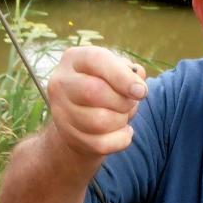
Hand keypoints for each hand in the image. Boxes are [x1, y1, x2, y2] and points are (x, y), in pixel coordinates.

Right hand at [46, 46, 146, 161]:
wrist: (82, 117)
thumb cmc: (106, 87)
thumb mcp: (117, 72)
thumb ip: (131, 72)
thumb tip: (138, 84)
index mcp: (74, 58)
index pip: (98, 61)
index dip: (123, 77)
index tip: (142, 92)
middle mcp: (61, 82)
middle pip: (94, 92)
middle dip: (122, 101)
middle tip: (131, 103)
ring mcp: (60, 111)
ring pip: (99, 121)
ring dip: (122, 120)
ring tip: (124, 115)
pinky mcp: (68, 136)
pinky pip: (101, 143)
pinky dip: (121, 139)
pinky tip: (125, 132)